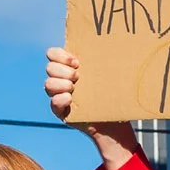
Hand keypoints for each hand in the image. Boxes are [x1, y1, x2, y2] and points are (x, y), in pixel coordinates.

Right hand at [44, 47, 140, 168]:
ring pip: (48, 84)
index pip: (53, 54)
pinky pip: (53, 103)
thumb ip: (107, 62)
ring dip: (60, 84)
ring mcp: (59, 95)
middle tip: (78, 76)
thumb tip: (121, 50)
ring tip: (73, 88)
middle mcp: (61, 79)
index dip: (60, 55)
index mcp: (70, 67)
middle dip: (63, 70)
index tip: (76, 62)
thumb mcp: (110, 75)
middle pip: (50, 68)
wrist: (114, 120)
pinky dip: (59, 99)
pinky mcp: (61, 111)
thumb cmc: (113, 94)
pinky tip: (69, 98)